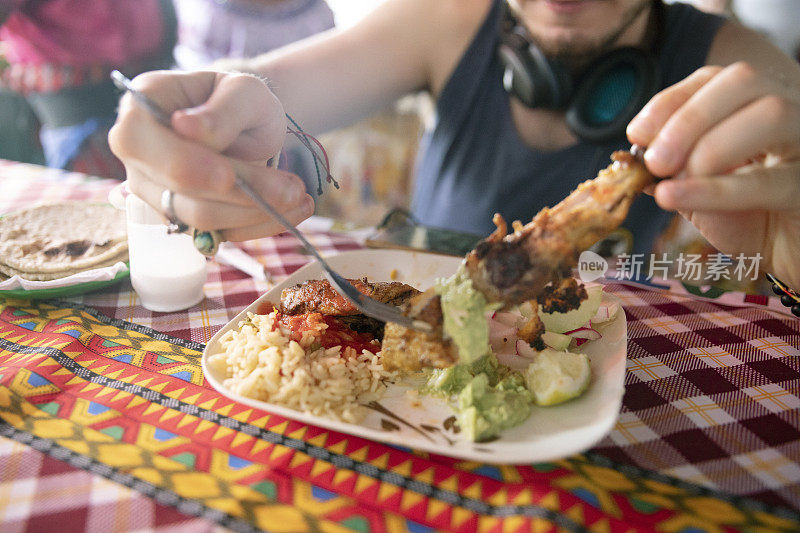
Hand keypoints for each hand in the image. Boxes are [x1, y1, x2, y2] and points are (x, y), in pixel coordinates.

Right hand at [109, 70, 314, 240]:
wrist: (247, 124)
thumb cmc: (240, 100)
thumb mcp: (244, 90)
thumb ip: (223, 109)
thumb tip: (187, 128)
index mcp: (138, 111)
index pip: (143, 145)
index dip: (184, 165)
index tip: (228, 176)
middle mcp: (138, 156)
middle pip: (178, 190)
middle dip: (240, 193)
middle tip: (293, 188)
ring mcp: (157, 193)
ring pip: (201, 219)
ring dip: (256, 211)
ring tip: (298, 194)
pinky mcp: (184, 220)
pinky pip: (220, 234)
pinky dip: (260, 225)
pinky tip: (293, 209)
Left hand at [627, 62, 799, 287]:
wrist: (791, 257)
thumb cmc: (749, 218)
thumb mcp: (701, 189)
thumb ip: (673, 169)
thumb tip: (636, 158)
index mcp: (756, 102)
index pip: (714, 78)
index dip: (670, 101)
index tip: (637, 134)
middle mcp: (791, 108)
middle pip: (742, 81)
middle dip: (687, 118)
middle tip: (654, 161)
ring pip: (769, 114)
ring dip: (706, 147)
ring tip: (669, 182)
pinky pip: (767, 181)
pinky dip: (712, 190)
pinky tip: (673, 197)